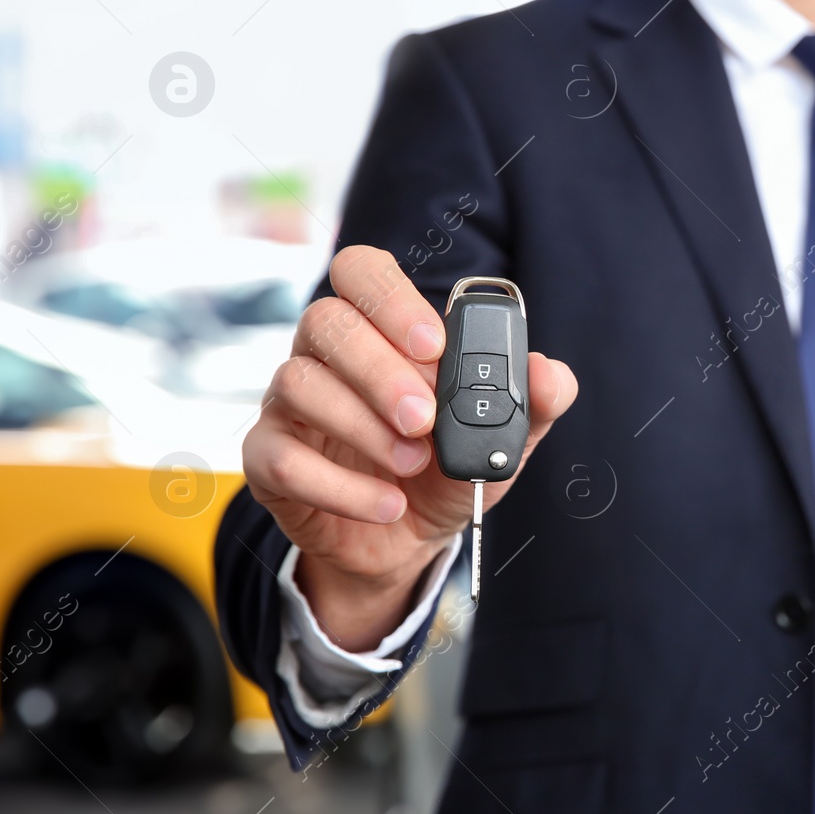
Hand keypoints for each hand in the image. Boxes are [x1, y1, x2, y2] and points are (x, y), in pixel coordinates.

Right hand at [242, 245, 576, 649]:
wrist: (407, 542)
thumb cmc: (448, 470)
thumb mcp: (504, 439)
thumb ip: (532, 401)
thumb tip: (547, 373)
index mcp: (380, 329)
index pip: (361, 271)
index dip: (391, 297)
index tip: (434, 344)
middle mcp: (326, 354)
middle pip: (326, 321)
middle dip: (380, 369)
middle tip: (425, 417)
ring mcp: (289, 403)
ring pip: (298, 382)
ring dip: (363, 427)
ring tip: (415, 464)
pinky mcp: (267, 458)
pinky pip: (279, 455)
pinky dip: (339, 486)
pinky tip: (387, 504)